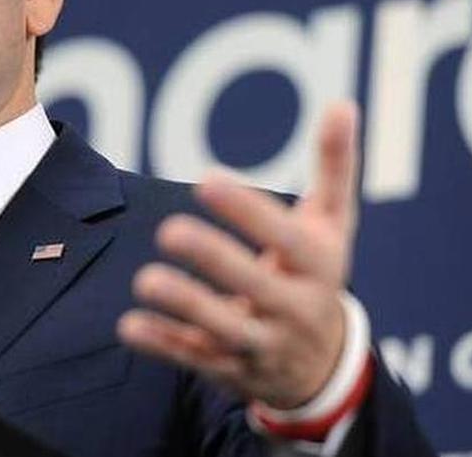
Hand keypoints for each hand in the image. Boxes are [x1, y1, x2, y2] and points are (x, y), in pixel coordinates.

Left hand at [117, 102, 359, 408]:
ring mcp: (262, 345)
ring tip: (146, 280)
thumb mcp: (332, 223)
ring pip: (223, 329)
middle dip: (214, 259)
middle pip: (256, 285)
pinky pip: (194, 359)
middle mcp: (295, 309)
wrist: (322, 365)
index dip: (249, 212)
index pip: (288, 238)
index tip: (207, 180)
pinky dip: (163, 345)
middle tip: (169, 230)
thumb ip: (334, 165)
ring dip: (184, 305)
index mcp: (320, 266)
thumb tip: (342, 103)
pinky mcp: (229, 368)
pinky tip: (129, 325)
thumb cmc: (317, 273)